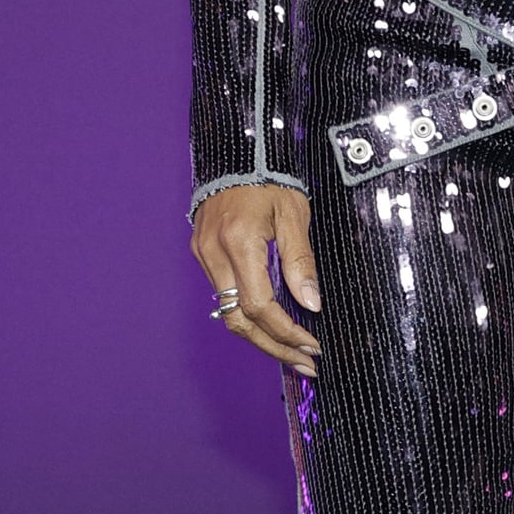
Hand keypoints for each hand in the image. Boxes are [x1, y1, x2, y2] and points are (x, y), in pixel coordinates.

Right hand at [191, 183, 321, 378]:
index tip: (312, 346)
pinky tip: (272, 323)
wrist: (236, 152)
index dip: (286, 332)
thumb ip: (300, 261)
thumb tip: (310, 304)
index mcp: (238, 242)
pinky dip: (248, 314)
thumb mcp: (294, 215)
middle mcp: (214, 253)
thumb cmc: (269, 177)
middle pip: (239, 320)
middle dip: (274, 346)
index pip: (259, 306)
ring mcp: (203, 254)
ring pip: (229, 312)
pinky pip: (224, 295)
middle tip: (305, 362)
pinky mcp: (202, 253)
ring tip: (292, 350)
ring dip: (261, 336)